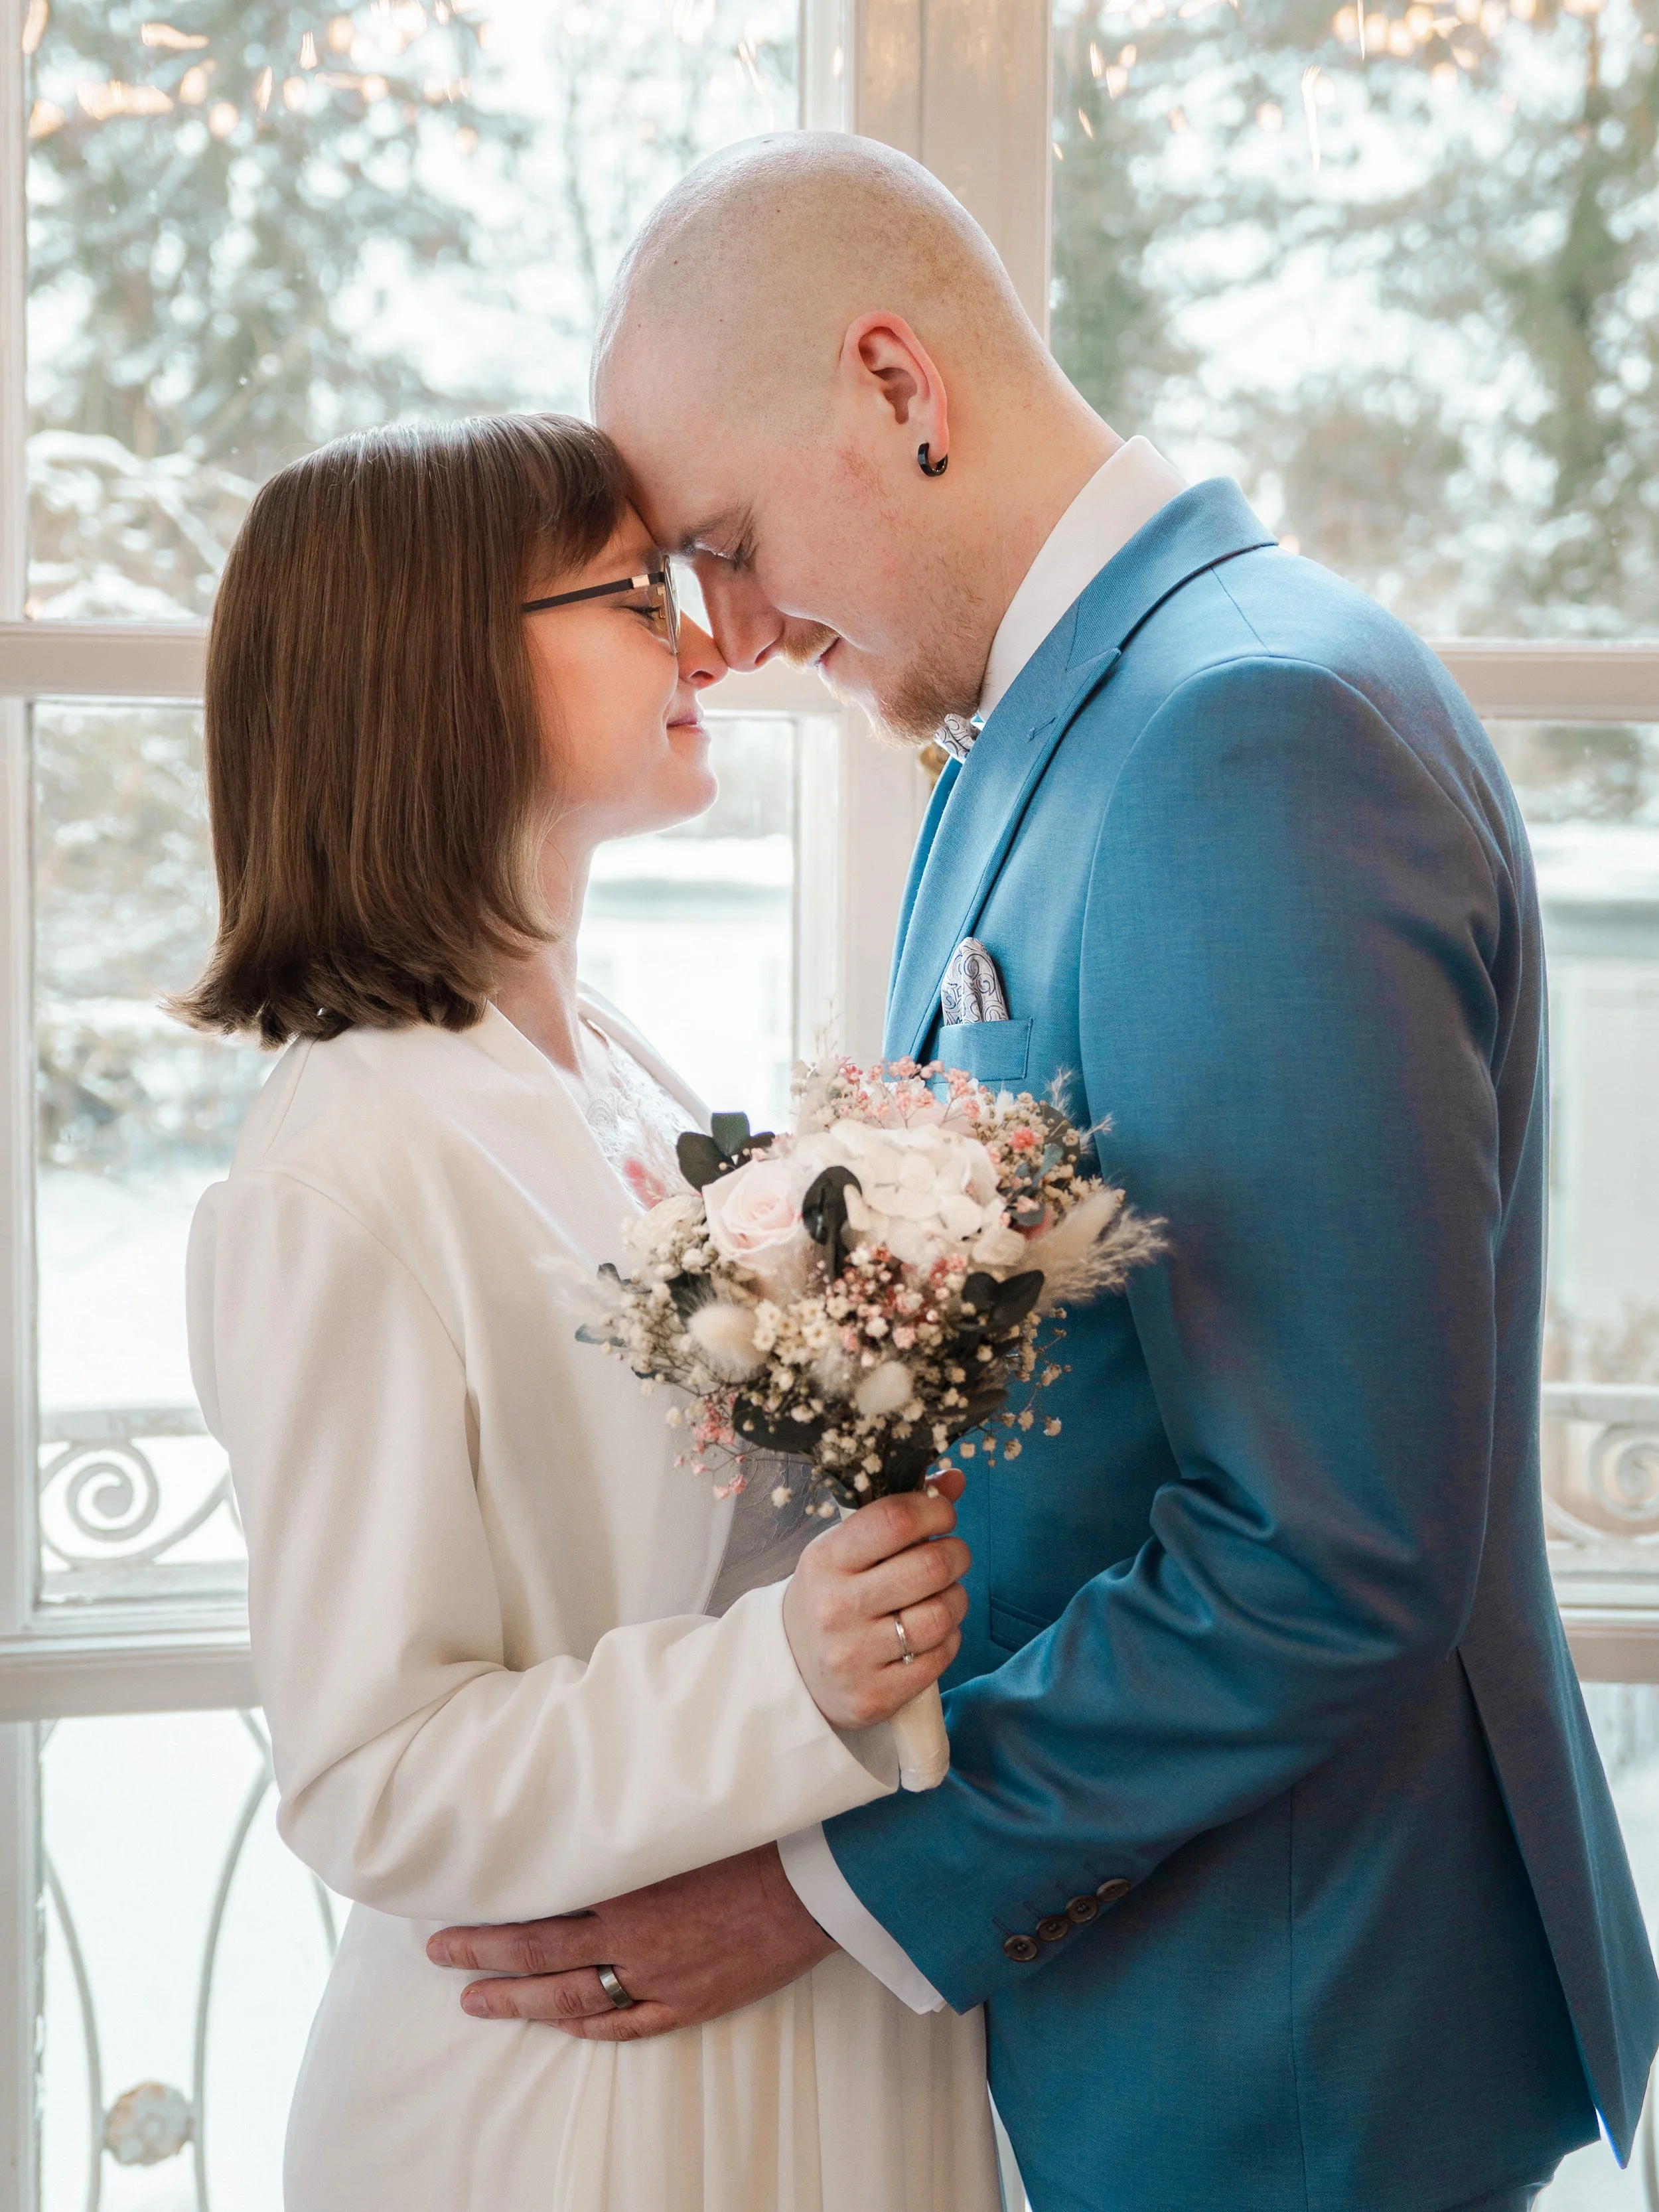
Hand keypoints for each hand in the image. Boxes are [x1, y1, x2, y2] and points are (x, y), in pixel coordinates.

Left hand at [426, 1842, 834, 2040]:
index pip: (539, 1907)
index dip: (491, 1916)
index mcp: (627, 1884)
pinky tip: (565, 2025)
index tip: (450, 1912)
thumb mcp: (682, 1805)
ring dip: (522, 2003)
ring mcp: (663, 1975)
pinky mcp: (695, 1999)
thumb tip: (584, 1779)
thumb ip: (629, 1804)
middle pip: (541, 1954)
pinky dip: (592, 2027)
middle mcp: (635, 1936)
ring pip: (575, 1998)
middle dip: (484, 1958)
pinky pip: (631, 2023)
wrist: (822, 1875)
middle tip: (440, 1956)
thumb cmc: (757, 1826)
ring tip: (477, 2003)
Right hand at [781, 1468, 968, 1729]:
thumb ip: (899, 1512)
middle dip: (956, 1554)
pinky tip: (932, 1633)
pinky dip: (949, 1639)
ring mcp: (855, 1655)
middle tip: (952, 1555)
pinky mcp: (875, 1695)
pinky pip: (940, 1657)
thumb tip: (956, 1480)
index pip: (894, 1520)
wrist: (791, 1668)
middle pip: (929, 1567)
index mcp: (826, 1560)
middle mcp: (837, 1608)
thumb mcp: (847, 1548)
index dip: (934, 1509)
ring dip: (957, 1598)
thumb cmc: (831, 1594)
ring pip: (942, 1615)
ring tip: (944, 1595)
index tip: (943, 1513)